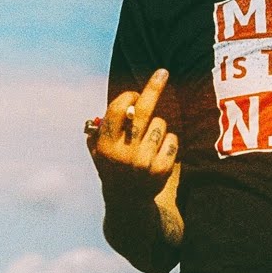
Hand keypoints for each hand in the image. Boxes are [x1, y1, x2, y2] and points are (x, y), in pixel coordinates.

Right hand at [85, 69, 178, 200]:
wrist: (127, 201)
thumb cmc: (113, 166)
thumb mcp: (98, 150)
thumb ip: (100, 129)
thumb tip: (116, 106)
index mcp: (106, 144)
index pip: (118, 109)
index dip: (129, 96)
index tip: (135, 93)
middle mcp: (124, 152)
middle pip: (143, 111)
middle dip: (154, 87)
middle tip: (163, 72)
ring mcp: (143, 162)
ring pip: (160, 124)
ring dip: (158, 127)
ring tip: (149, 141)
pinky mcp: (161, 169)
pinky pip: (172, 139)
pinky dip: (169, 141)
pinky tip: (159, 152)